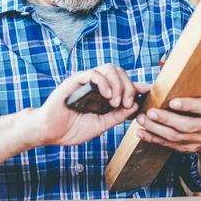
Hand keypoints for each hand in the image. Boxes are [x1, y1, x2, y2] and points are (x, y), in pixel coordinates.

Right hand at [32, 64, 150, 146]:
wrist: (50, 132)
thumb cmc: (72, 128)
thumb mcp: (101, 125)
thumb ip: (117, 116)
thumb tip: (134, 107)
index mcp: (103, 94)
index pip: (124, 83)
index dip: (138, 85)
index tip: (150, 91)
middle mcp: (97, 84)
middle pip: (120, 72)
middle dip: (129, 87)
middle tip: (126, 104)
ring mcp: (87, 81)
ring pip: (109, 69)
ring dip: (118, 84)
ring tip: (115, 102)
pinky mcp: (76, 80)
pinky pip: (94, 74)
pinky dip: (104, 83)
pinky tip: (107, 96)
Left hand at [134, 94, 200, 153]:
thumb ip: (192, 91)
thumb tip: (169, 80)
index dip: (187, 105)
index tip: (172, 102)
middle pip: (186, 125)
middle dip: (166, 119)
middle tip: (150, 112)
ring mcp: (199, 140)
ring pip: (175, 137)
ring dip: (155, 129)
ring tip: (142, 119)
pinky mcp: (188, 149)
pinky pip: (169, 145)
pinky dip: (153, 138)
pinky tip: (141, 132)